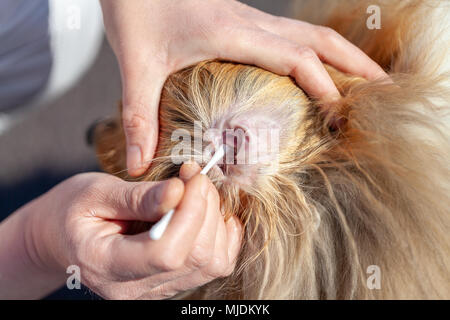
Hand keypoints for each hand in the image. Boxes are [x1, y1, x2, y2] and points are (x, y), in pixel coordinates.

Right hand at [25, 162, 241, 298]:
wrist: (61, 237)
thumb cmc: (72, 211)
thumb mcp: (95, 193)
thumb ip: (138, 197)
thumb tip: (179, 190)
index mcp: (107, 266)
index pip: (166, 253)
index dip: (189, 212)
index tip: (191, 176)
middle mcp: (135, 288)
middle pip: (195, 258)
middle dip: (206, 209)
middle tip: (196, 176)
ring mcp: (155, 290)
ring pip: (212, 264)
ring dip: (215, 220)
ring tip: (199, 191)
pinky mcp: (171, 283)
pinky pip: (214, 266)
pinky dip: (222, 236)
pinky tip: (210, 212)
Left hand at [100, 0, 386, 175]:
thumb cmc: (134, 4)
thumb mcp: (136, 63)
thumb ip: (140, 115)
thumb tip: (142, 164)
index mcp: (232, 33)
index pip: (296, 58)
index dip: (324, 86)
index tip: (341, 116)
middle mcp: (249, 24)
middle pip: (318, 40)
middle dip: (354, 65)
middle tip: (382, 90)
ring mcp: (248, 20)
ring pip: (309, 34)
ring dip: (341, 55)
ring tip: (364, 81)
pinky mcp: (241, 21)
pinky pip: (290, 36)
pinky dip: (315, 52)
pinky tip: (317, 68)